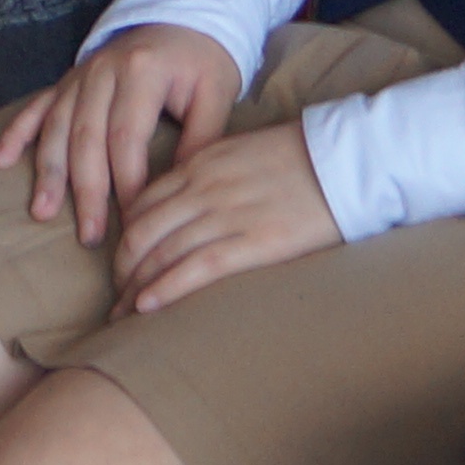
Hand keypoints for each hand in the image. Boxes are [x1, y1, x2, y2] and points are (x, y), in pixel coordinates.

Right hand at [0, 22, 245, 247]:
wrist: (182, 16)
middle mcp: (102, 72)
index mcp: (141, 72)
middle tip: (89, 235)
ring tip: (41, 212)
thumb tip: (182, 192)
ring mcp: (79, 75)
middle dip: (85, 191)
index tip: (135, 220)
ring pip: (56, 128)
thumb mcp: (217, 94)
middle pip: (86, 138)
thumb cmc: (203, 61)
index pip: (127, 137)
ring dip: (47, 172)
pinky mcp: (67, 80)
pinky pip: (35, 107)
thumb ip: (201, 139)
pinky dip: (16, 134)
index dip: (129, 182)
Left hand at [110, 112, 339, 314]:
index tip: (120, 261)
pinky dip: (165, 288)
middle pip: (142, 231)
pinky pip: (197, 267)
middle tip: (115, 294)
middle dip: (122, 267)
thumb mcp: (241, 153)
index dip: (124, 236)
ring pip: (162, 252)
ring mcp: (228, 214)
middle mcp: (204, 188)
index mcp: (200, 163)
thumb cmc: (302, 158)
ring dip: (135, 285)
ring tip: (123, 311)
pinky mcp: (255, 241)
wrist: (349, 160)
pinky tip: (147, 307)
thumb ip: (210, 175)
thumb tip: (188, 205)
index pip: (142, 203)